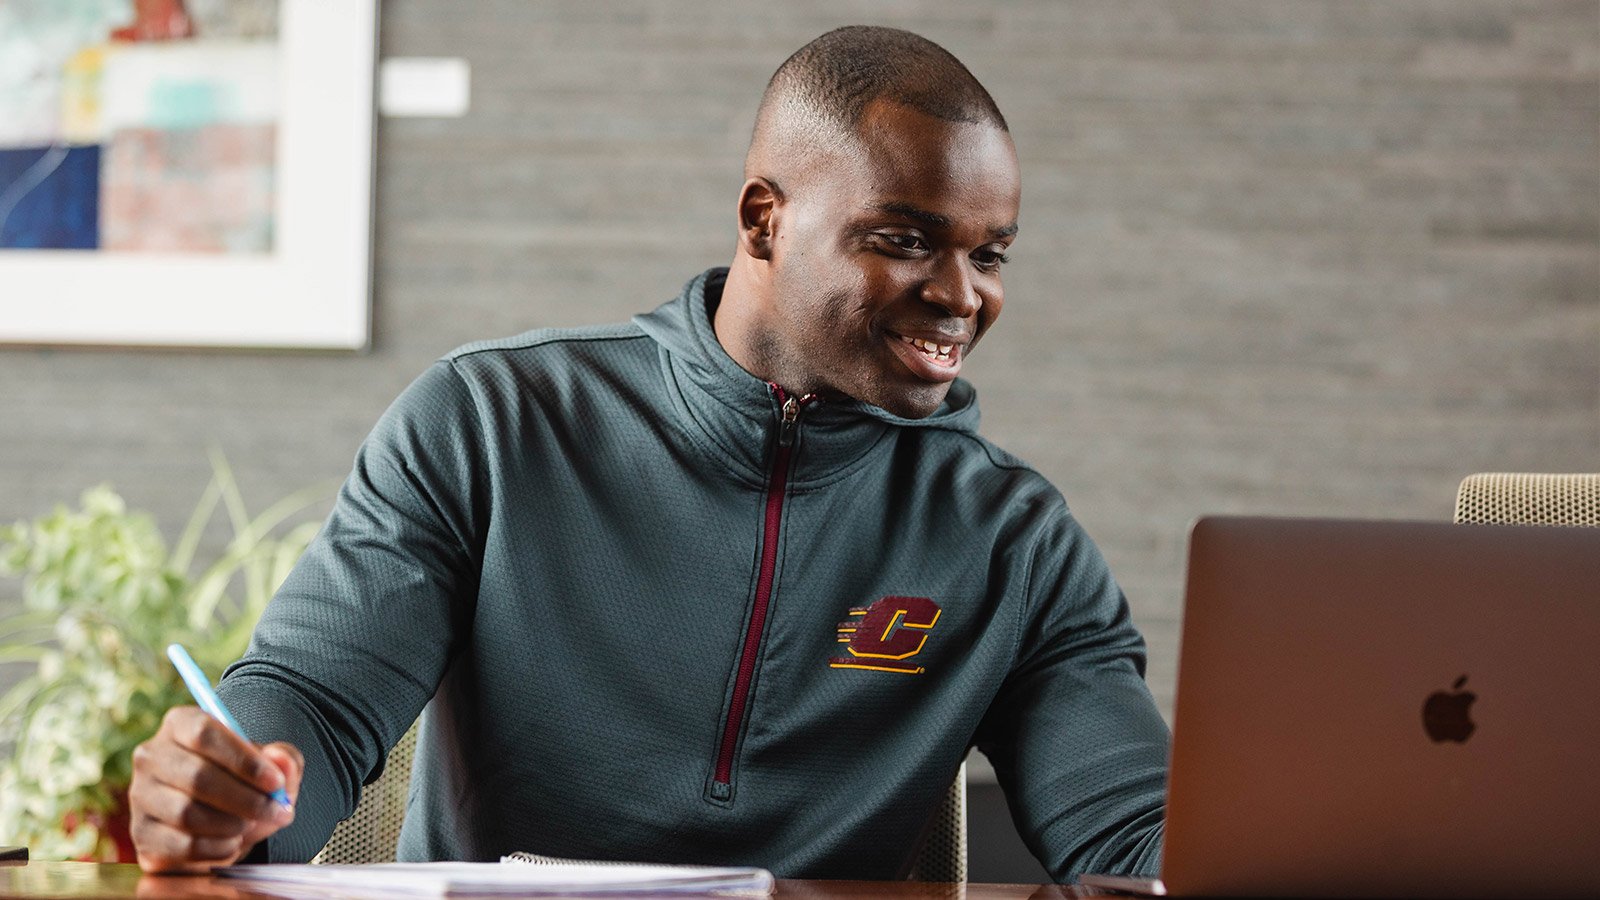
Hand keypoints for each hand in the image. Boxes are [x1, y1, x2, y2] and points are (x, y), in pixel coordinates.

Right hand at [129, 706, 303, 872]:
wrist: (218, 821)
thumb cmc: (244, 783)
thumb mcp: (270, 766)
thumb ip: (284, 759)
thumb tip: (280, 760)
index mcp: (180, 724)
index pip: (204, 733)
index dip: (243, 759)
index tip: (274, 782)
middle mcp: (152, 756)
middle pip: (197, 777)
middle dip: (246, 799)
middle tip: (276, 811)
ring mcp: (140, 796)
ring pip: (187, 814)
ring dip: (232, 824)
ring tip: (251, 824)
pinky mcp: (142, 834)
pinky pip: (181, 845)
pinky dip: (216, 847)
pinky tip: (232, 841)